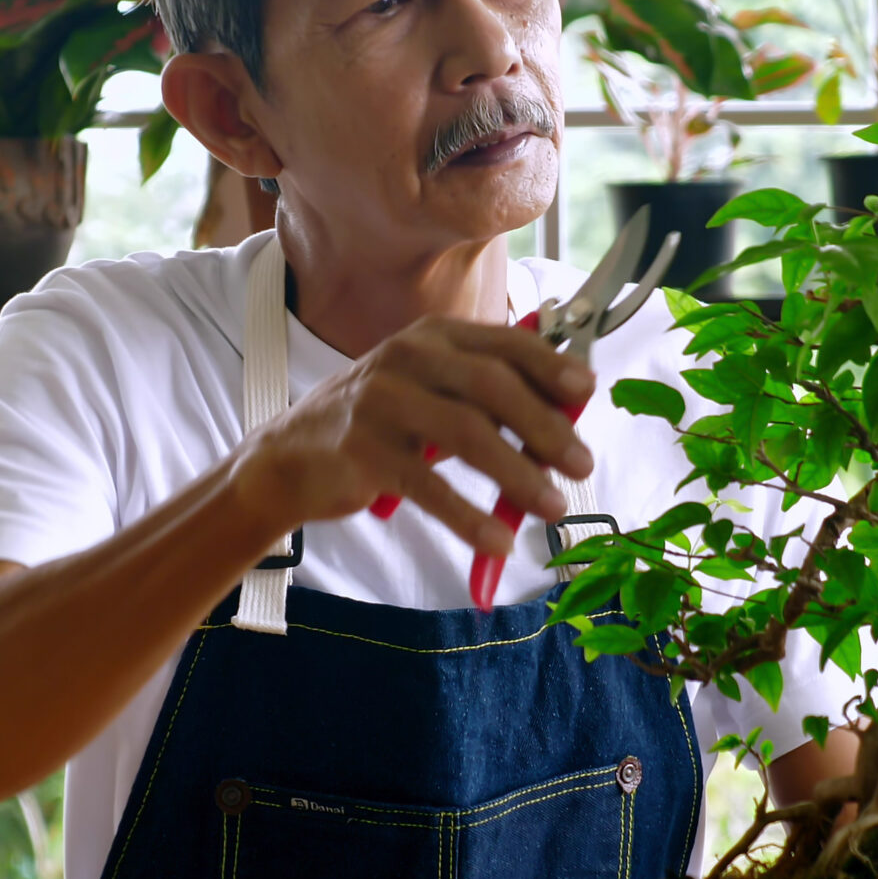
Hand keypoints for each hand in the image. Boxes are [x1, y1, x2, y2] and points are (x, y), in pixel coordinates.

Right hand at [226, 317, 595, 557]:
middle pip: (492, 386)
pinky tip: (497, 541)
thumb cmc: (377, 424)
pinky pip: (428, 485)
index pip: (503, 343)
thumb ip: (485, 398)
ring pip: (467, 434)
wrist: (290, 457)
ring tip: (552, 505)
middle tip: (581, 464)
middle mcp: (407, 358)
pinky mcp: (363, 451)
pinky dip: (469, 517)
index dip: (550, 365)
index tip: (587, 390)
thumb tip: (564, 422)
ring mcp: (381, 402)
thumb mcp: (429, 391)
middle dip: (545, 426)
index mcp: (432, 337)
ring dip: (519, 473)